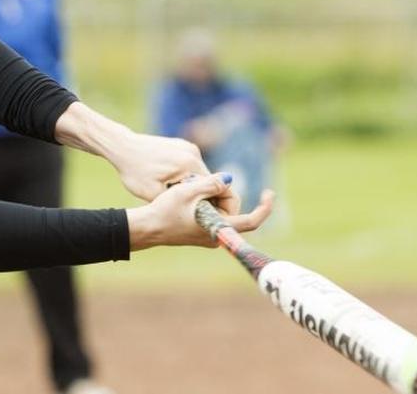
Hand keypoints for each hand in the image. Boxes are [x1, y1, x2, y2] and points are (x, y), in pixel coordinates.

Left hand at [107, 131, 208, 200]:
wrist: (123, 147)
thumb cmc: (134, 172)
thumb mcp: (153, 194)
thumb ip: (176, 201)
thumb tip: (195, 210)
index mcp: (189, 164)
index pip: (212, 187)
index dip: (207, 202)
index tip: (198, 213)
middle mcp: (193, 152)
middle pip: (206, 180)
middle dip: (198, 193)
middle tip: (185, 206)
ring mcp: (188, 146)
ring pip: (198, 173)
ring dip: (191, 184)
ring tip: (176, 195)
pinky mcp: (182, 144)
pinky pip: (190, 164)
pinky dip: (185, 174)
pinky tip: (170, 182)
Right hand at [126, 175, 274, 250]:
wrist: (147, 227)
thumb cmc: (165, 210)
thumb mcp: (188, 190)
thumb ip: (211, 183)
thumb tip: (229, 178)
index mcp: (219, 229)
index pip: (252, 221)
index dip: (265, 208)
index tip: (269, 193)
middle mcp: (217, 236)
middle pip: (234, 208)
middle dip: (223, 192)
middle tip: (203, 182)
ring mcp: (210, 235)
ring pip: (223, 210)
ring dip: (213, 195)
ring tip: (191, 190)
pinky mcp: (203, 232)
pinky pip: (214, 213)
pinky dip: (207, 201)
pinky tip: (190, 196)